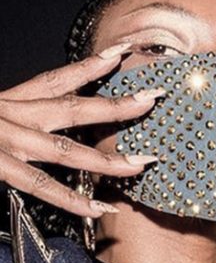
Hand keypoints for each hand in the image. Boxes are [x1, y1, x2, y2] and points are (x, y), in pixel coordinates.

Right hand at [0, 43, 162, 217]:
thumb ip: (16, 113)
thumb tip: (45, 119)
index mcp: (8, 100)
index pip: (56, 79)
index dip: (91, 66)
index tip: (122, 54)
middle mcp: (10, 115)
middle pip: (72, 108)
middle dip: (116, 105)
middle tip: (153, 99)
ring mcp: (4, 141)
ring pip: (66, 150)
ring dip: (107, 159)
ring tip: (142, 164)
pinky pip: (41, 187)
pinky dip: (73, 201)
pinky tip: (101, 208)